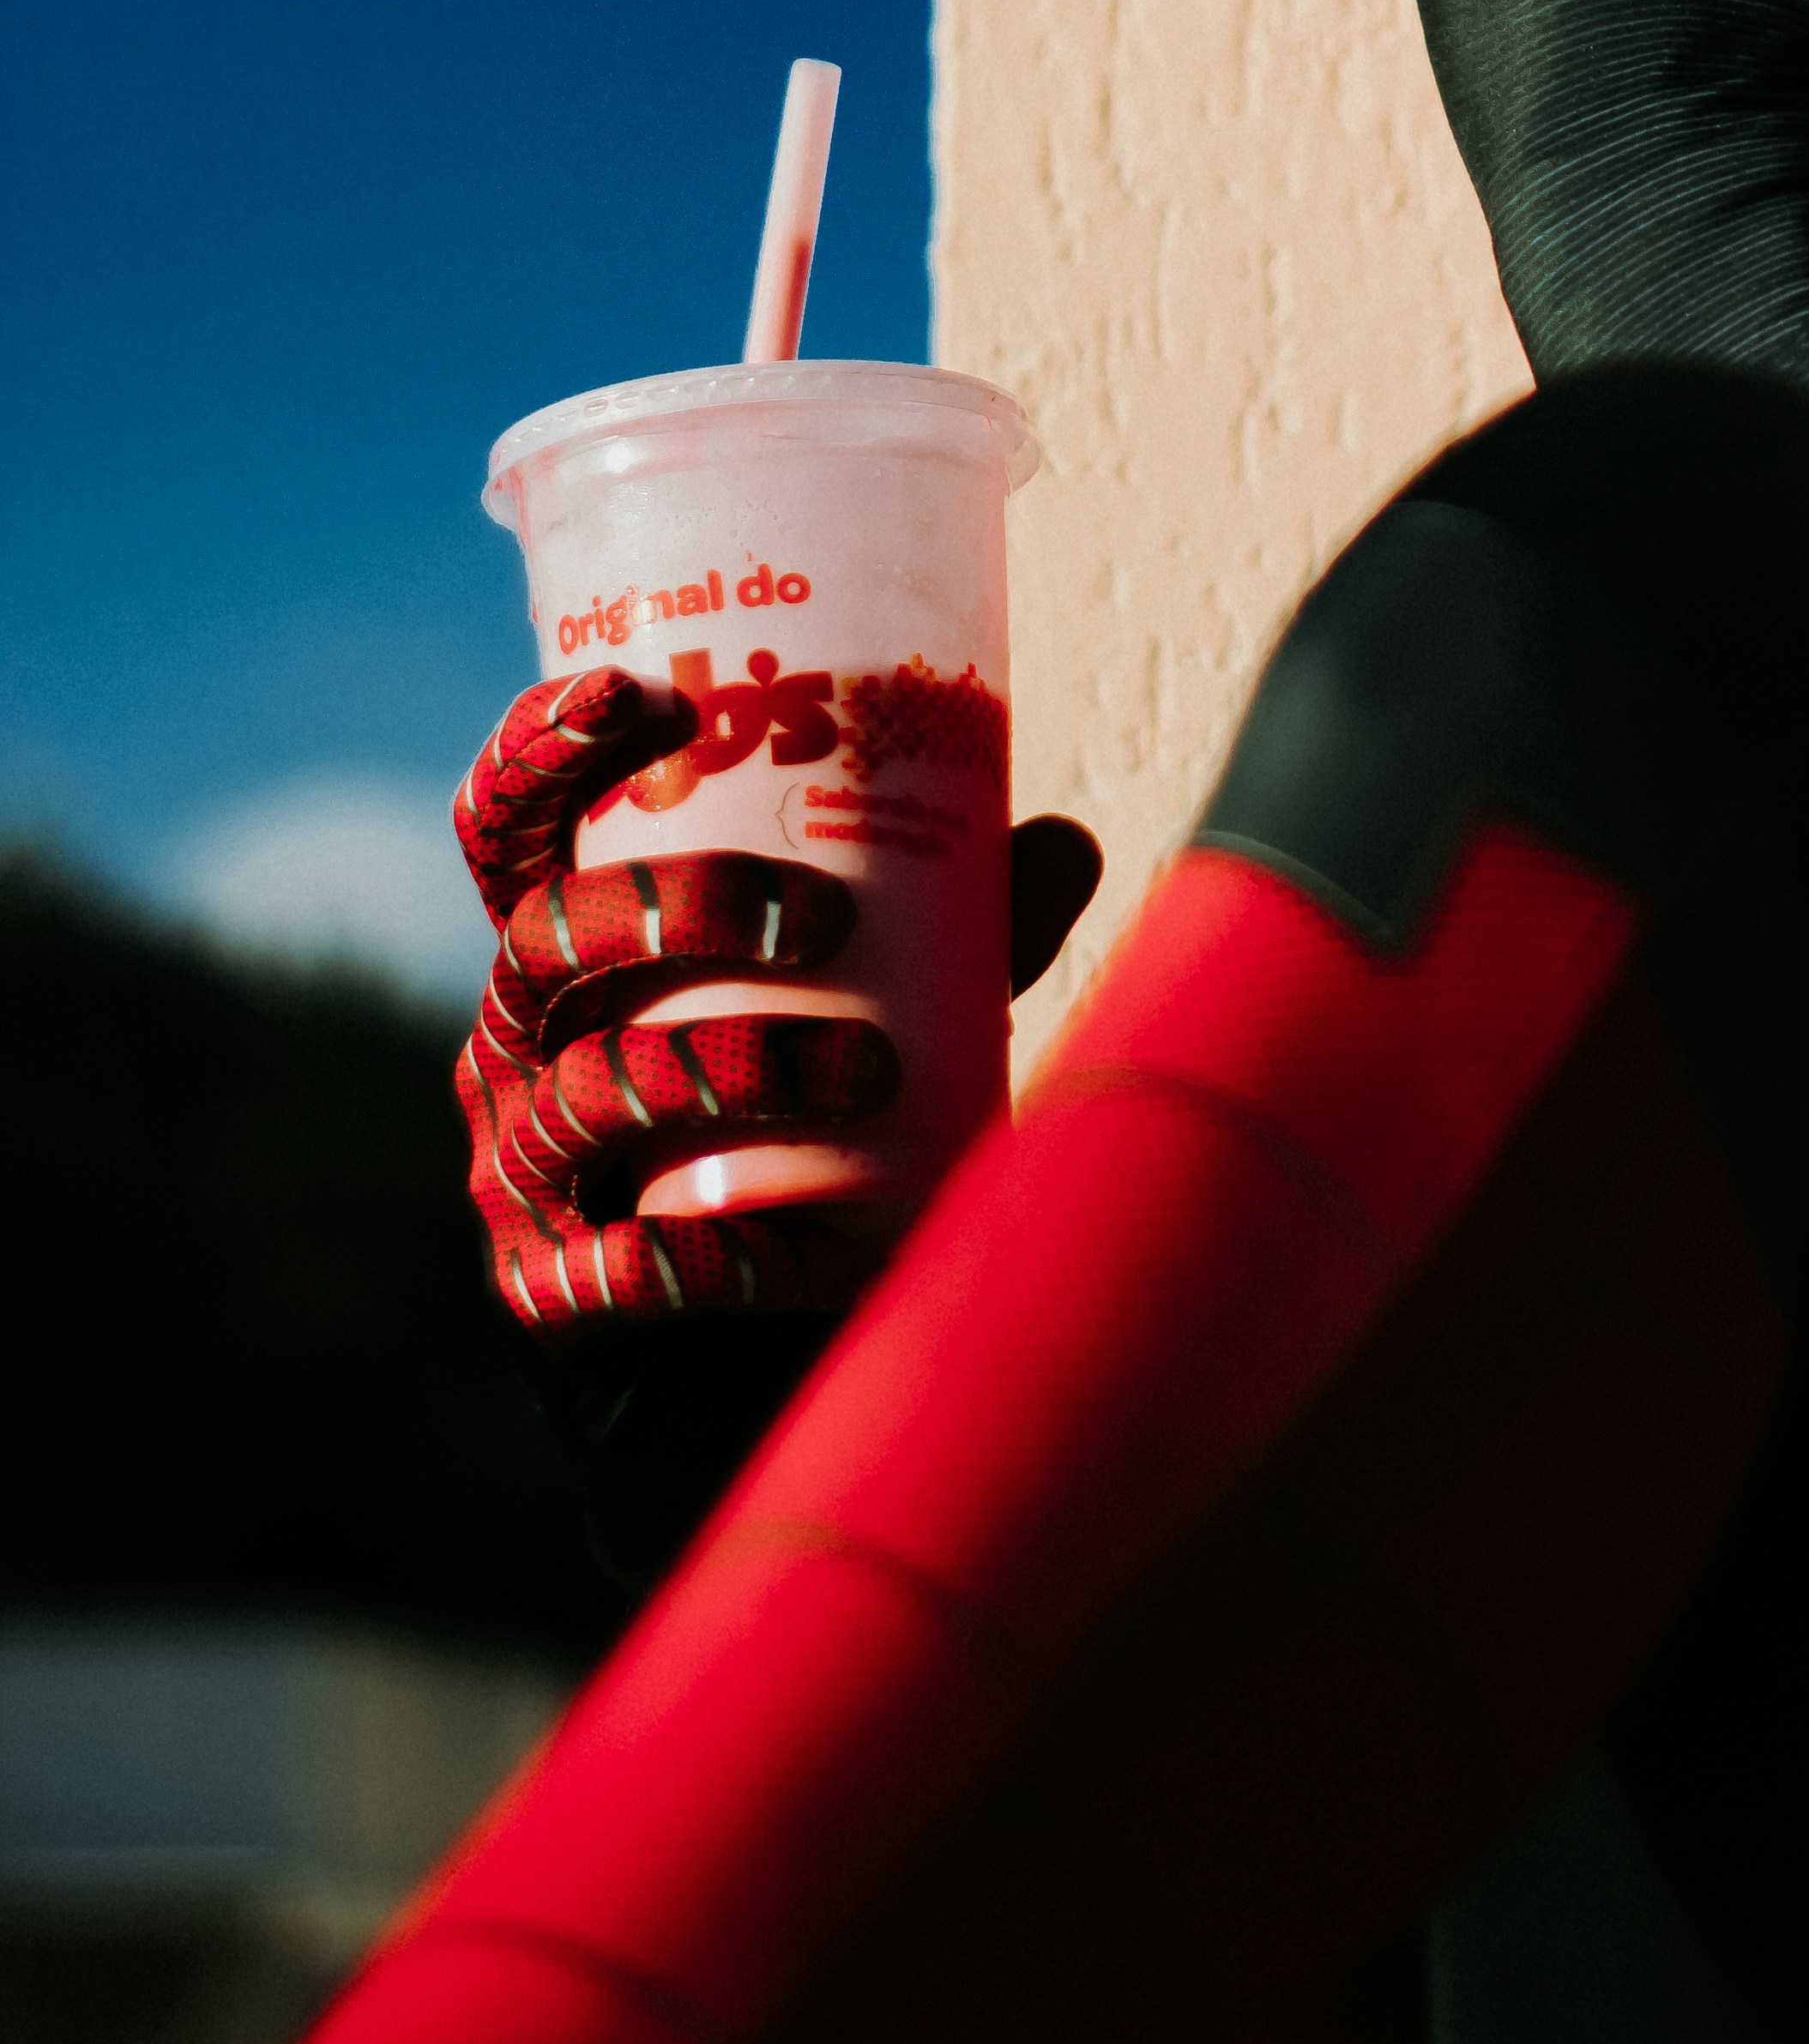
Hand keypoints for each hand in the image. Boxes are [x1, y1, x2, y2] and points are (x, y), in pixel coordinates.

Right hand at [454, 664, 1102, 1329]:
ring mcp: (517, 1164)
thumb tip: (1067, 842)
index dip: (542, 747)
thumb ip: (960, 927)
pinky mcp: (543, 1290)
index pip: (507, 826)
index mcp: (574, 943)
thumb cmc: (806, 1123)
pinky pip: (616, 1264)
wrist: (752, 1347)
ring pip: (596, 1087)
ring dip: (741, 1068)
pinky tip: (819, 1253)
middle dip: (686, 904)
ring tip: (872, 1076)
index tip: (642, 695)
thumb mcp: (885, 1003)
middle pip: (551, 934)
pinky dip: (726, 1256)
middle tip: (823, 921)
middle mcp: (515, 1039)